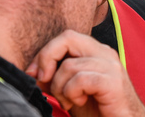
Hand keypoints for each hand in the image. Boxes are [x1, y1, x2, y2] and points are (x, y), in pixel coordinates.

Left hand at [26, 30, 144, 116]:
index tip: (35, 75)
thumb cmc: (98, 108)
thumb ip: (58, 76)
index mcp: (97, 51)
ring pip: (69, 65)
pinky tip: (78, 102)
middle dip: (47, 60)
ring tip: (68, 101)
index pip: (66, 36)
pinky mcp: (112, 82)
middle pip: (68, 38)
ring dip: (59, 88)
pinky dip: (72, 94)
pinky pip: (80, 80)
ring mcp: (111, 66)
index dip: (45, 53)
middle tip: (44, 83)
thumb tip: (33, 71)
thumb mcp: (72, 89)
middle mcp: (105, 53)